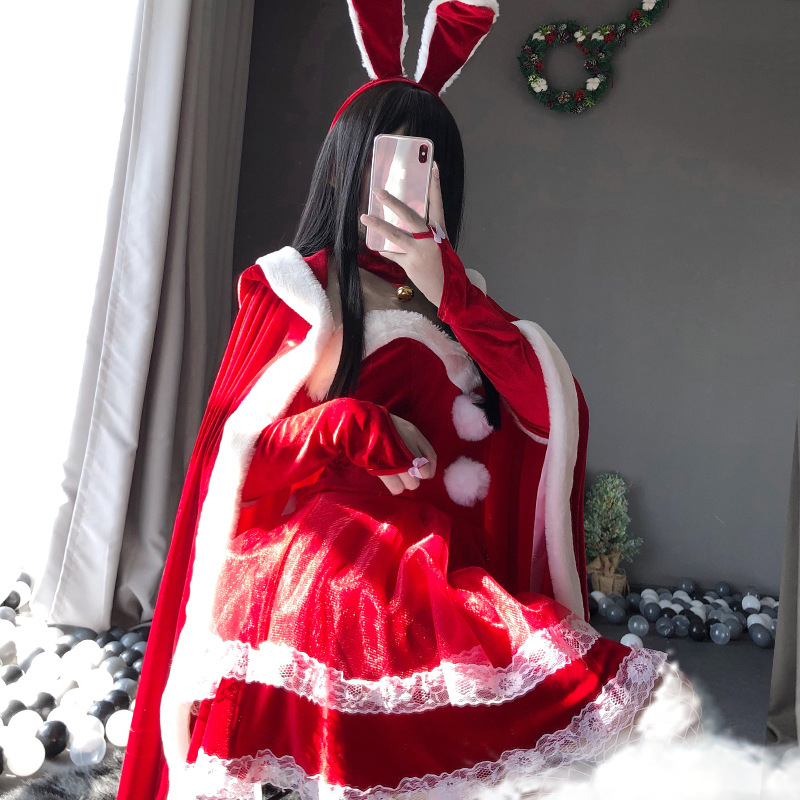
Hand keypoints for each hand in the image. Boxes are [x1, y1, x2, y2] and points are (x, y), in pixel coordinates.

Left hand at [360, 162, 447, 307]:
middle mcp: (430, 239)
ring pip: (395, 235)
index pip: (437, 203)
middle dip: (393, 203)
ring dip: (378, 225)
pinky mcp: (410, 264)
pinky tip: (374, 244)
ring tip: (364, 217)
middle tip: (378, 192)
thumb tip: (402, 222)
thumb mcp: (439, 245)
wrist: (448, 291)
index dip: (435, 185)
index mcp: (440, 231)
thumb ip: (424, 234)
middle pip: (410, 216)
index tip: (433, 166)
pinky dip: (384, 249)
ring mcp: (419, 252)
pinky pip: (392, 253)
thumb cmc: (444, 266)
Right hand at [371, 413, 436, 494]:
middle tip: (406, 471)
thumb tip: (429, 469)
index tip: (426, 473)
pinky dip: (396, 487)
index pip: (431, 458)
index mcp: (415, 437)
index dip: (430, 468)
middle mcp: (409, 451)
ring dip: (406, 481)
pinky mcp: (383, 472)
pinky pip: (397, 488)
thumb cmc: (385, 427)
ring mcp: (397, 463)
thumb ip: (420, 445)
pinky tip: (392, 482)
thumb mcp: (408, 429)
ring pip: (411, 484)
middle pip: (422, 474)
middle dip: (416, 474)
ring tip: (397, 475)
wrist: (361, 426)